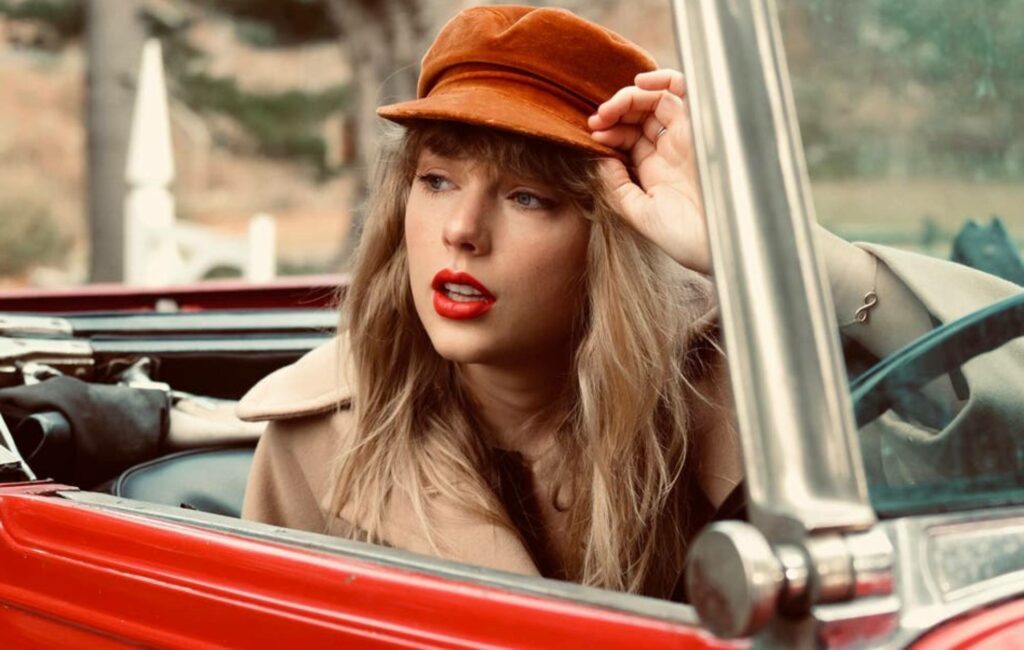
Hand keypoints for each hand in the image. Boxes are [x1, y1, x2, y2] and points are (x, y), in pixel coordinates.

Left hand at [588, 69, 709, 273]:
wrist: (718, 244)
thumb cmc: (682, 237)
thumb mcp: (639, 213)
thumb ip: (617, 186)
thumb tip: (601, 156)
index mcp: (656, 171)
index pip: (629, 137)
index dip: (609, 131)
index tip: (593, 134)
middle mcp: (671, 150)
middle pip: (640, 116)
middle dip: (615, 113)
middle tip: (596, 119)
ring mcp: (686, 137)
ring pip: (657, 100)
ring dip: (630, 97)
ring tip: (610, 107)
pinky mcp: (700, 126)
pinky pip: (683, 91)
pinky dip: (663, 80)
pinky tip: (640, 83)